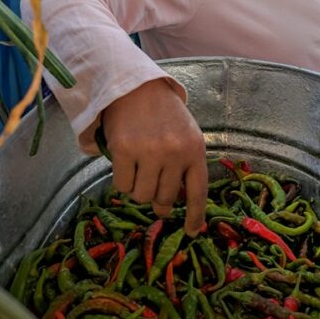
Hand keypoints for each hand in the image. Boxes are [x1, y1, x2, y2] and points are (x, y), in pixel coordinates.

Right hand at [102, 79, 207, 235]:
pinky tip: (125, 162)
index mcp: (195, 149)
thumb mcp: (185, 134)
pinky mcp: (124, 150)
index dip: (195, 215)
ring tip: (138, 169)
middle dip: (158, 199)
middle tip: (153, 188)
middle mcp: (174, 152)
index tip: (192, 232)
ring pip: (142, 196)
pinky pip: (122, 186)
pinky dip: (122, 180)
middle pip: (165, 199)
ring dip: (138, 189)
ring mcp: (149, 152)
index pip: (198, 191)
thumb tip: (174, 202)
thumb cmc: (164, 114)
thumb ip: (185, 164)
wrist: (135, 86)